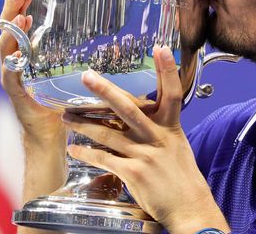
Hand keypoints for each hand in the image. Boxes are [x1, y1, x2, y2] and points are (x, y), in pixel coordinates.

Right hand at [0, 0, 63, 144]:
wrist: (51, 133)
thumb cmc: (64, 101)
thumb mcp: (70, 69)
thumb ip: (76, 50)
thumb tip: (107, 26)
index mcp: (27, 52)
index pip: (18, 20)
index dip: (18, 1)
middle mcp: (15, 60)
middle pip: (8, 27)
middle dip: (12, 4)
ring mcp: (13, 74)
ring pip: (6, 45)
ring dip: (12, 26)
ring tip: (21, 12)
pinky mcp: (16, 91)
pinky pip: (10, 72)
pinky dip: (13, 58)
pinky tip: (19, 44)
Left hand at [65, 46, 229, 233]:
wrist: (189, 206)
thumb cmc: (182, 178)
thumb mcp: (176, 146)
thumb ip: (158, 130)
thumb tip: (137, 119)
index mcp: (171, 127)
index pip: (172, 93)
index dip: (168, 70)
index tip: (161, 48)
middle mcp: (157, 137)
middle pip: (128, 108)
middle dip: (105, 91)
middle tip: (87, 77)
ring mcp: (145, 155)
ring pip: (107, 133)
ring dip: (83, 124)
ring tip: (66, 117)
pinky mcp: (133, 173)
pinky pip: (104, 159)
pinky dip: (86, 153)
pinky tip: (75, 150)